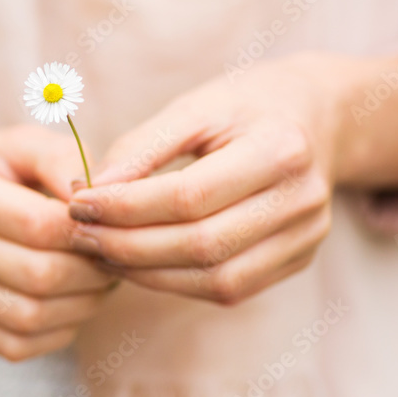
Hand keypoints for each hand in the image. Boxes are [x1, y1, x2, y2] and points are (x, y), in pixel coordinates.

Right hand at [0, 126, 114, 360]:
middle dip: (90, 271)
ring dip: (81, 303)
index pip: (35, 224)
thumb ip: (64, 159)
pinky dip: (59, 328)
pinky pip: (19, 344)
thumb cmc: (5, 170)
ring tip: (99, 278)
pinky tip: (72, 299)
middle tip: (115, 256)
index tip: (112, 225)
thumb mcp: (30, 145)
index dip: (85, 231)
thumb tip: (95, 196)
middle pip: (36, 276)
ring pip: (30, 317)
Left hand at [67, 52, 397, 303]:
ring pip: (217, 279)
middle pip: (203, 244)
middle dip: (129, 245)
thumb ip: (142, 146)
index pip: (190, 196)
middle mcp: (303, 200)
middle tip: (81, 233)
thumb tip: (88, 191)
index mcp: (280, 148)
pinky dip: (176, 283)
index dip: (127, 207)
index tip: (79, 203)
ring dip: (148, 273)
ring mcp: (307, 237)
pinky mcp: (299, 260)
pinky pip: (231, 289)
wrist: (318, 117)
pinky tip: (139, 264)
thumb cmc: (246, 107)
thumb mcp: (196, 106)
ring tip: (102, 250)